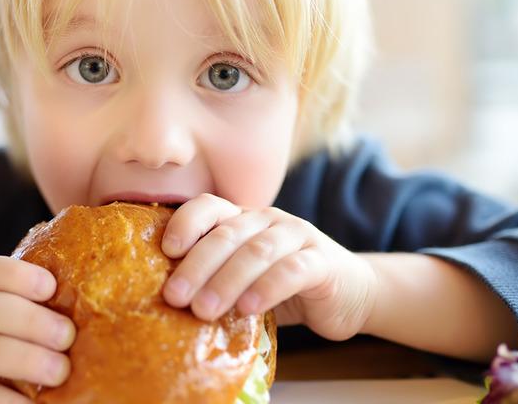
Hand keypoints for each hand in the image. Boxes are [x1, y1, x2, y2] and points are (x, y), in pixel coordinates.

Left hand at [161, 193, 378, 340]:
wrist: (351, 295)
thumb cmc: (285, 289)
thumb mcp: (245, 281)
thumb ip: (216, 279)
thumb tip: (166, 300)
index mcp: (243, 219)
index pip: (209, 207)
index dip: (186, 224)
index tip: (166, 251)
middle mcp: (268, 220)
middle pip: (227, 234)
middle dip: (196, 266)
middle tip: (175, 296)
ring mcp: (298, 236)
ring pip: (256, 252)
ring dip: (225, 281)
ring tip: (203, 310)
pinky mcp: (322, 262)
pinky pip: (291, 271)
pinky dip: (267, 289)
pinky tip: (248, 309)